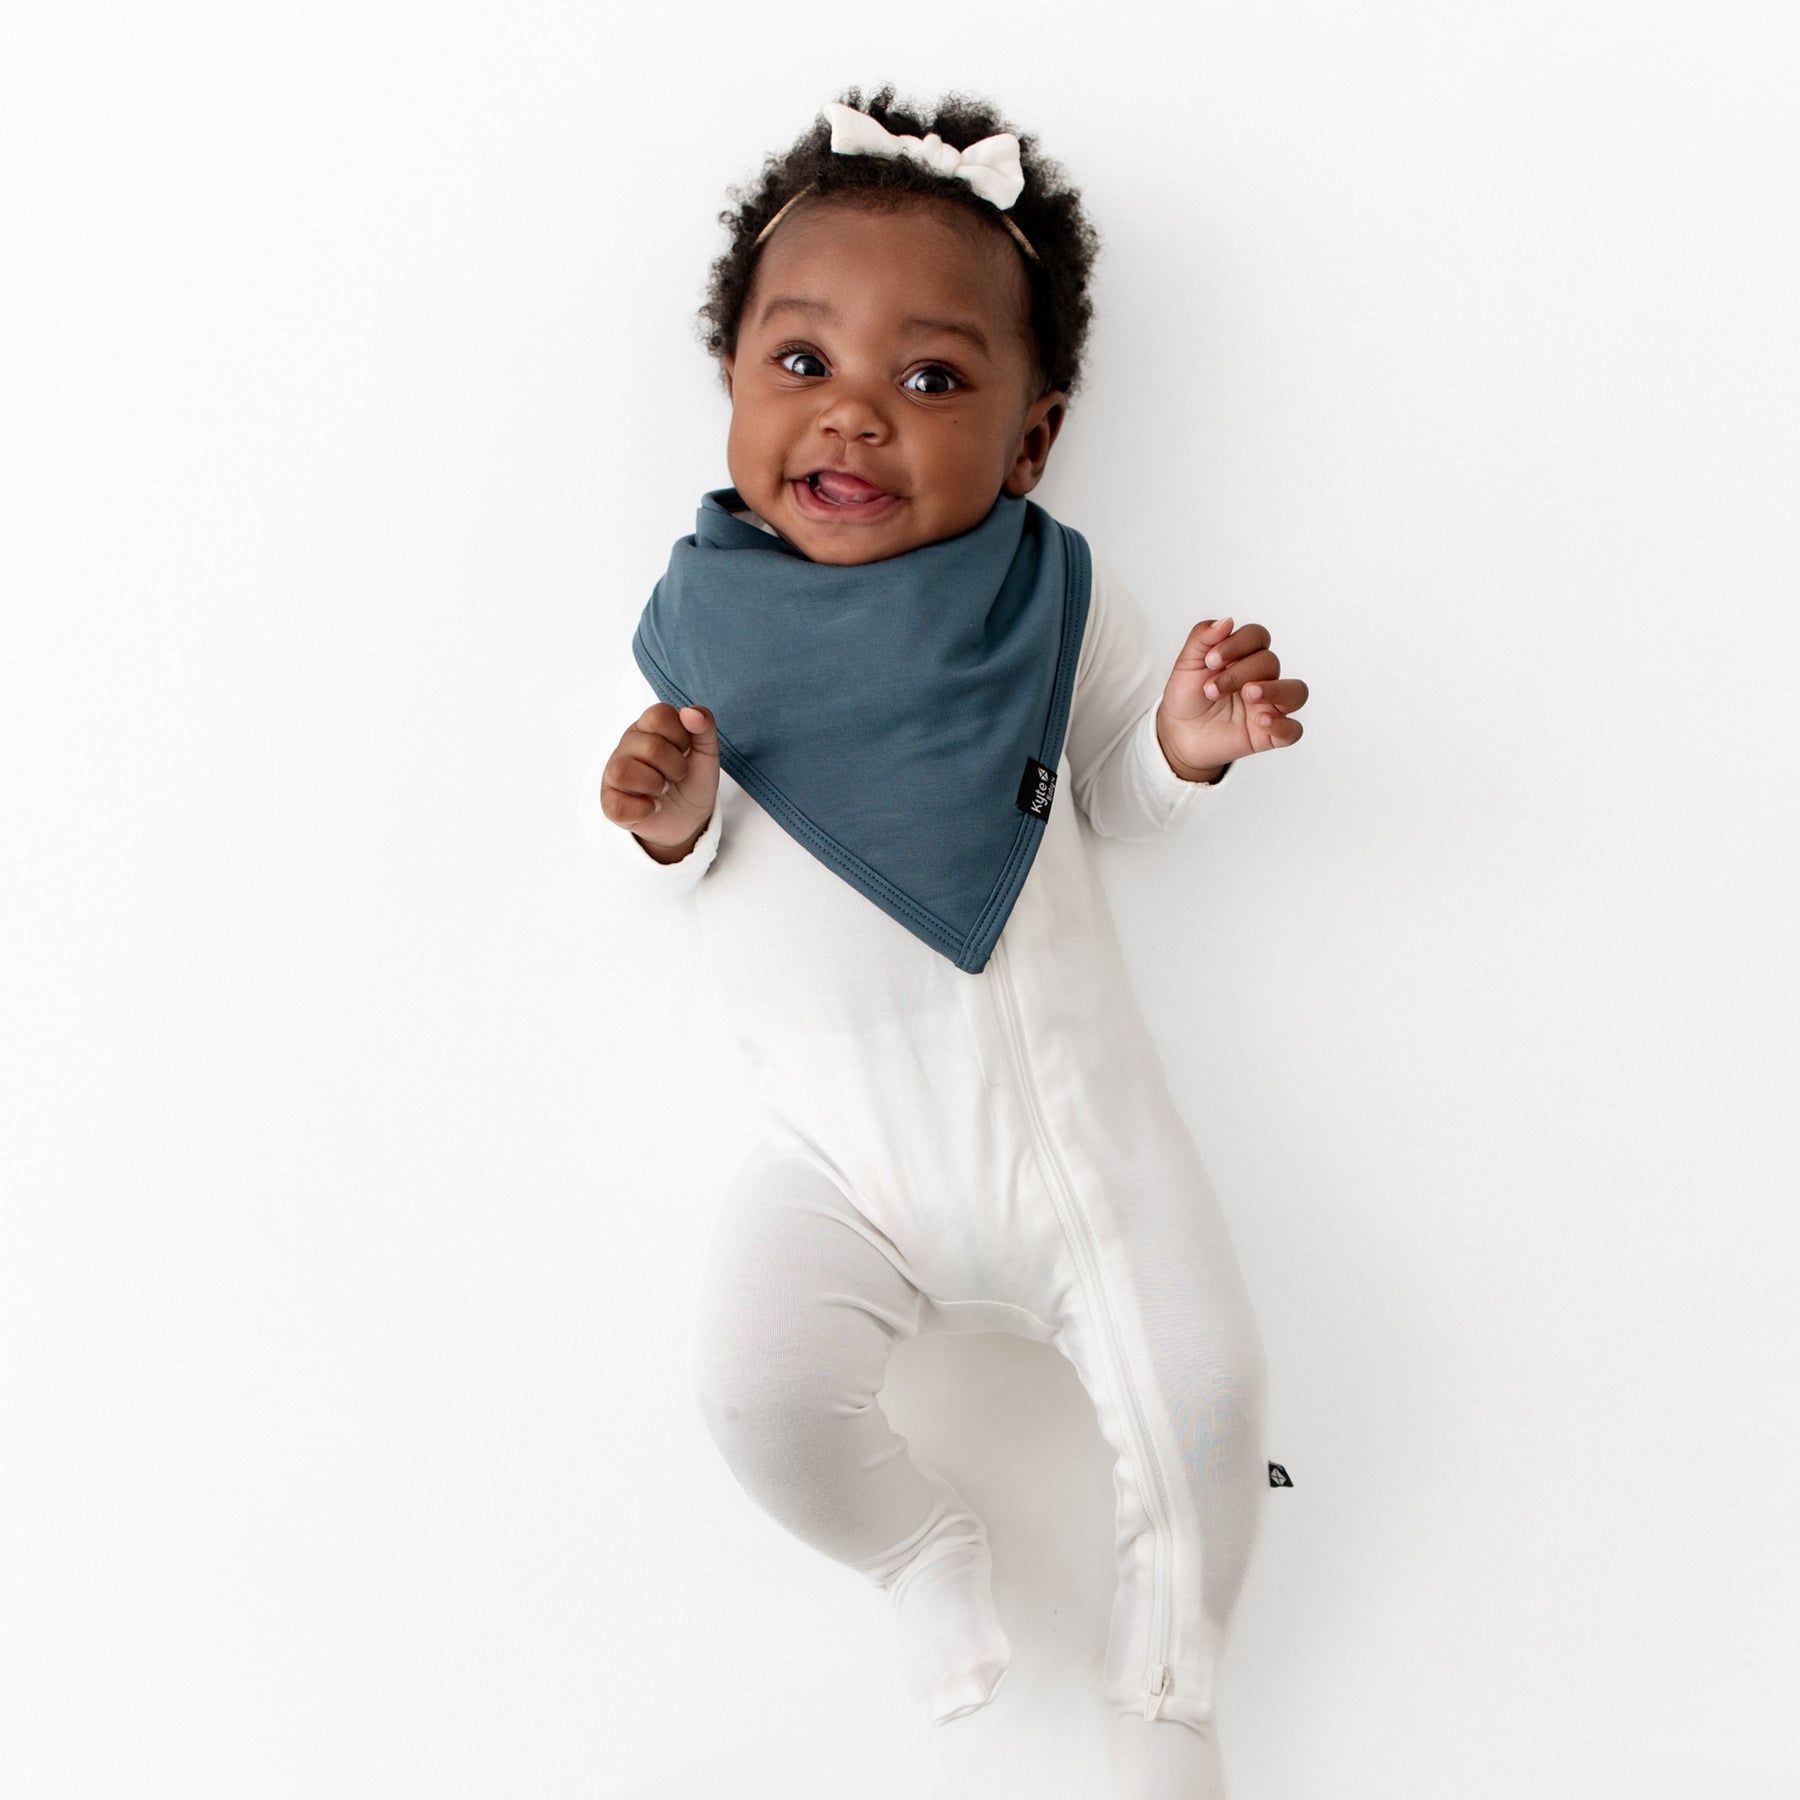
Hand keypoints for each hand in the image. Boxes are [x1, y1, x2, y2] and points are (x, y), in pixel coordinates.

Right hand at [600, 702, 719, 861]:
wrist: (689, 817)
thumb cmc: (692, 779)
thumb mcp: (706, 751)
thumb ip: (704, 725)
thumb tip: (689, 712)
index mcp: (647, 727)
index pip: (658, 715)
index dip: (680, 736)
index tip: (685, 751)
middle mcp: (626, 746)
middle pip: (648, 746)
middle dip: (675, 766)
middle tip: (677, 776)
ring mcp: (614, 774)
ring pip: (621, 771)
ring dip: (653, 784)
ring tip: (662, 789)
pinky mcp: (609, 802)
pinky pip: (618, 805)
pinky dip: (644, 809)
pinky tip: (653, 807)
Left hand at [1156, 617, 1308, 779]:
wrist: (1177, 734)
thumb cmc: (1187, 697)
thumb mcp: (1187, 664)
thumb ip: (1202, 638)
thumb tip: (1226, 621)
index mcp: (1245, 657)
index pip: (1258, 637)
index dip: (1238, 643)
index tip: (1210, 661)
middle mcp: (1262, 678)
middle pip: (1270, 662)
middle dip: (1239, 673)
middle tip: (1212, 689)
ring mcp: (1269, 706)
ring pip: (1296, 691)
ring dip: (1274, 690)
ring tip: (1248, 694)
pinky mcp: (1269, 736)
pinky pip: (1293, 730)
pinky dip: (1282, 725)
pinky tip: (1260, 721)